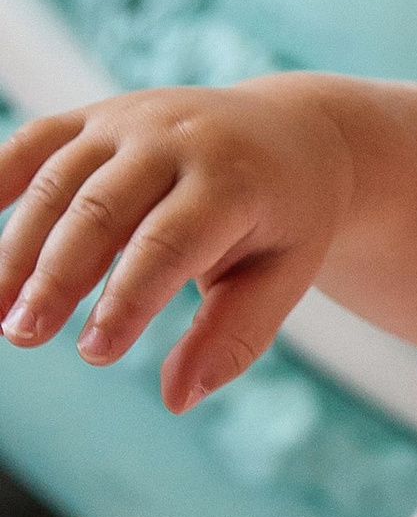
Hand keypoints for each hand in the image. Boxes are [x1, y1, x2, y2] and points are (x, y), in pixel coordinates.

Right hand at [0, 81, 355, 412]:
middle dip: (58, 273)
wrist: (290, 134)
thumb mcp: (282, 276)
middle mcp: (175, 138)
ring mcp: (129, 119)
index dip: (128, 298)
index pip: (168, 242)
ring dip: (17, 245)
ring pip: (58, 180)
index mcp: (231, 179)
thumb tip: (179, 400)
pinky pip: (34, 142)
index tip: (95, 353)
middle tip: (24, 335)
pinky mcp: (95, 116)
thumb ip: (234, 337)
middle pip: (101, 208)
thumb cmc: (284, 219)